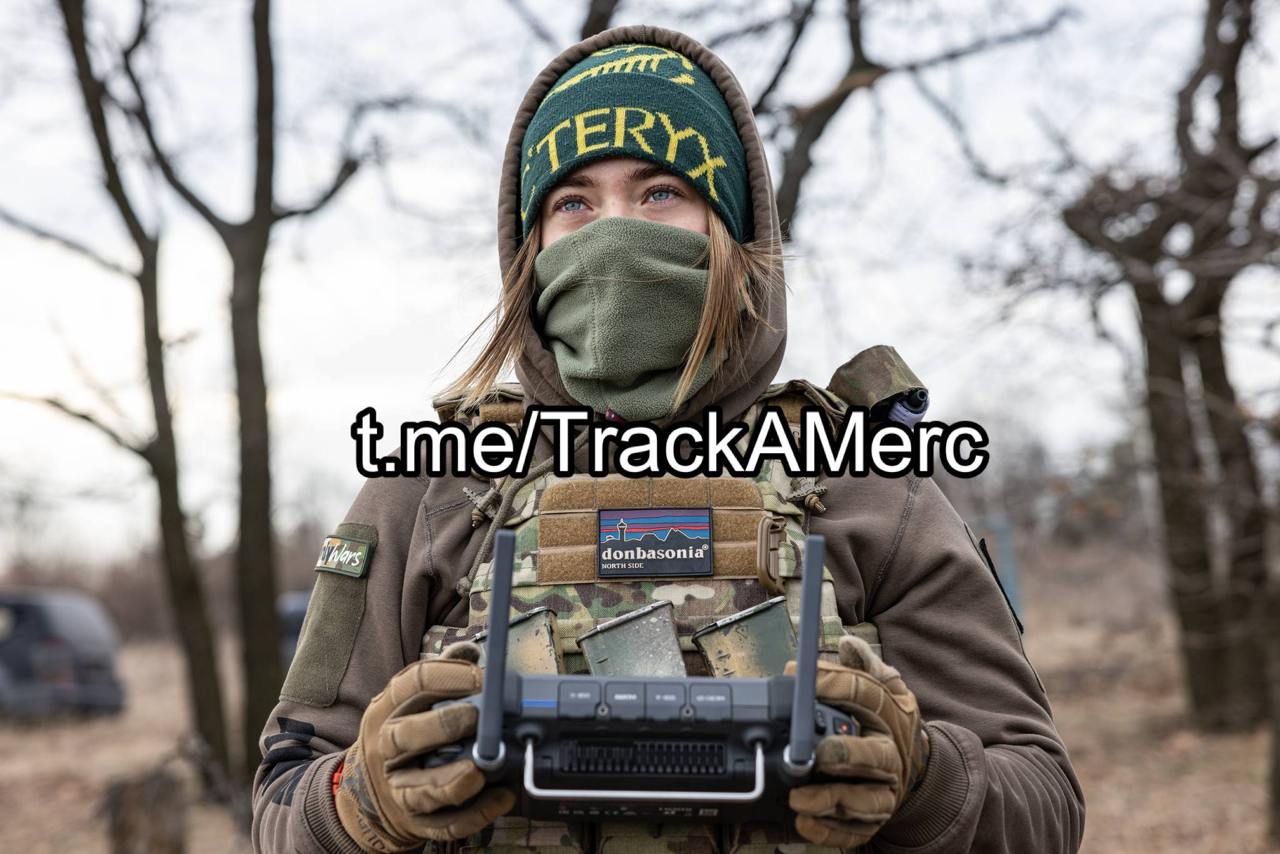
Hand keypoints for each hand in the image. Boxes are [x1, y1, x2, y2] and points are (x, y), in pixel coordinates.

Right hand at [334, 643, 514, 851]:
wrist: (370, 792)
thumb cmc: (402, 735)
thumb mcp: (407, 702)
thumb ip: (439, 675)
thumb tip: (470, 651)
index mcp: (386, 710)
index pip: (411, 685)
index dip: (449, 676)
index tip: (481, 676)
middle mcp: (386, 749)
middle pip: (407, 736)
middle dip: (444, 725)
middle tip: (478, 717)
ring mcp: (398, 789)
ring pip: (421, 789)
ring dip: (453, 781)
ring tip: (480, 770)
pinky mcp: (415, 821)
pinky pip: (445, 823)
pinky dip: (475, 813)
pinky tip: (501, 797)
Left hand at [788, 635, 930, 848]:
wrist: (919, 767)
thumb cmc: (889, 723)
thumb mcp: (887, 689)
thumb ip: (867, 668)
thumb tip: (849, 644)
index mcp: (892, 716)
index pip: (867, 696)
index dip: (834, 684)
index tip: (798, 675)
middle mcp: (892, 755)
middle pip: (874, 757)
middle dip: (846, 754)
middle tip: (817, 753)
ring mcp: (885, 791)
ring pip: (865, 800)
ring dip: (832, 800)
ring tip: (799, 799)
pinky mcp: (874, 820)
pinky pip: (854, 831)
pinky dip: (830, 831)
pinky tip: (805, 824)